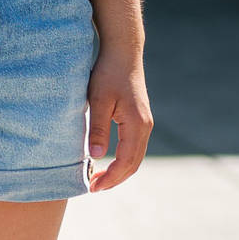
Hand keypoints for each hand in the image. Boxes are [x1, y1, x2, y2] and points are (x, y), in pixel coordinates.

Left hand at [85, 48, 151, 191]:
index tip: (93, 187)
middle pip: (133, 164)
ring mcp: (145, 123)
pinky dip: (122, 159)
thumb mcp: (98, 100)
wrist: (123, 52)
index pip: (125, 162)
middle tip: (93, 187)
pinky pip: (134, 146)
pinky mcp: (140, 118)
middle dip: (114, 179)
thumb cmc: (108, 72)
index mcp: (137, 124)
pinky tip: (108, 159)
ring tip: (98, 177)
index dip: (110, 178)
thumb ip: (98, 128)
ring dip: (119, 171)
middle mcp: (145, 126)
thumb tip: (96, 156)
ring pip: (135, 157)